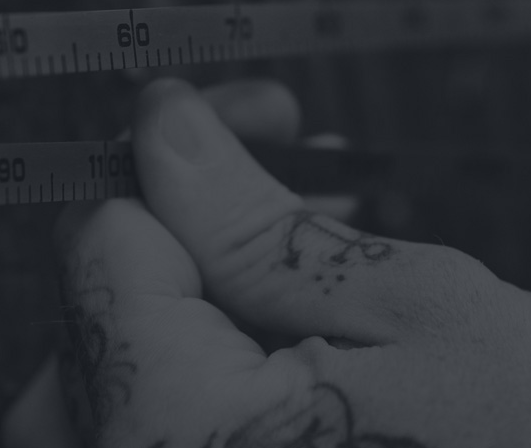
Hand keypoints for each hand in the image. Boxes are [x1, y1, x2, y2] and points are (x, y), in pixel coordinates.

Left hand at [5, 79, 530, 447]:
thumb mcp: (429, 312)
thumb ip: (266, 225)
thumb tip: (164, 132)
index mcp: (176, 433)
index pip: (103, 245)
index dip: (188, 157)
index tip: (277, 115)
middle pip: (101, 321)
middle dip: (202, 228)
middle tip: (317, 174)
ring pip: (128, 382)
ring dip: (217, 300)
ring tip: (340, 266)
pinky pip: (176, 436)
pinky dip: (230, 376)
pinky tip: (321, 349)